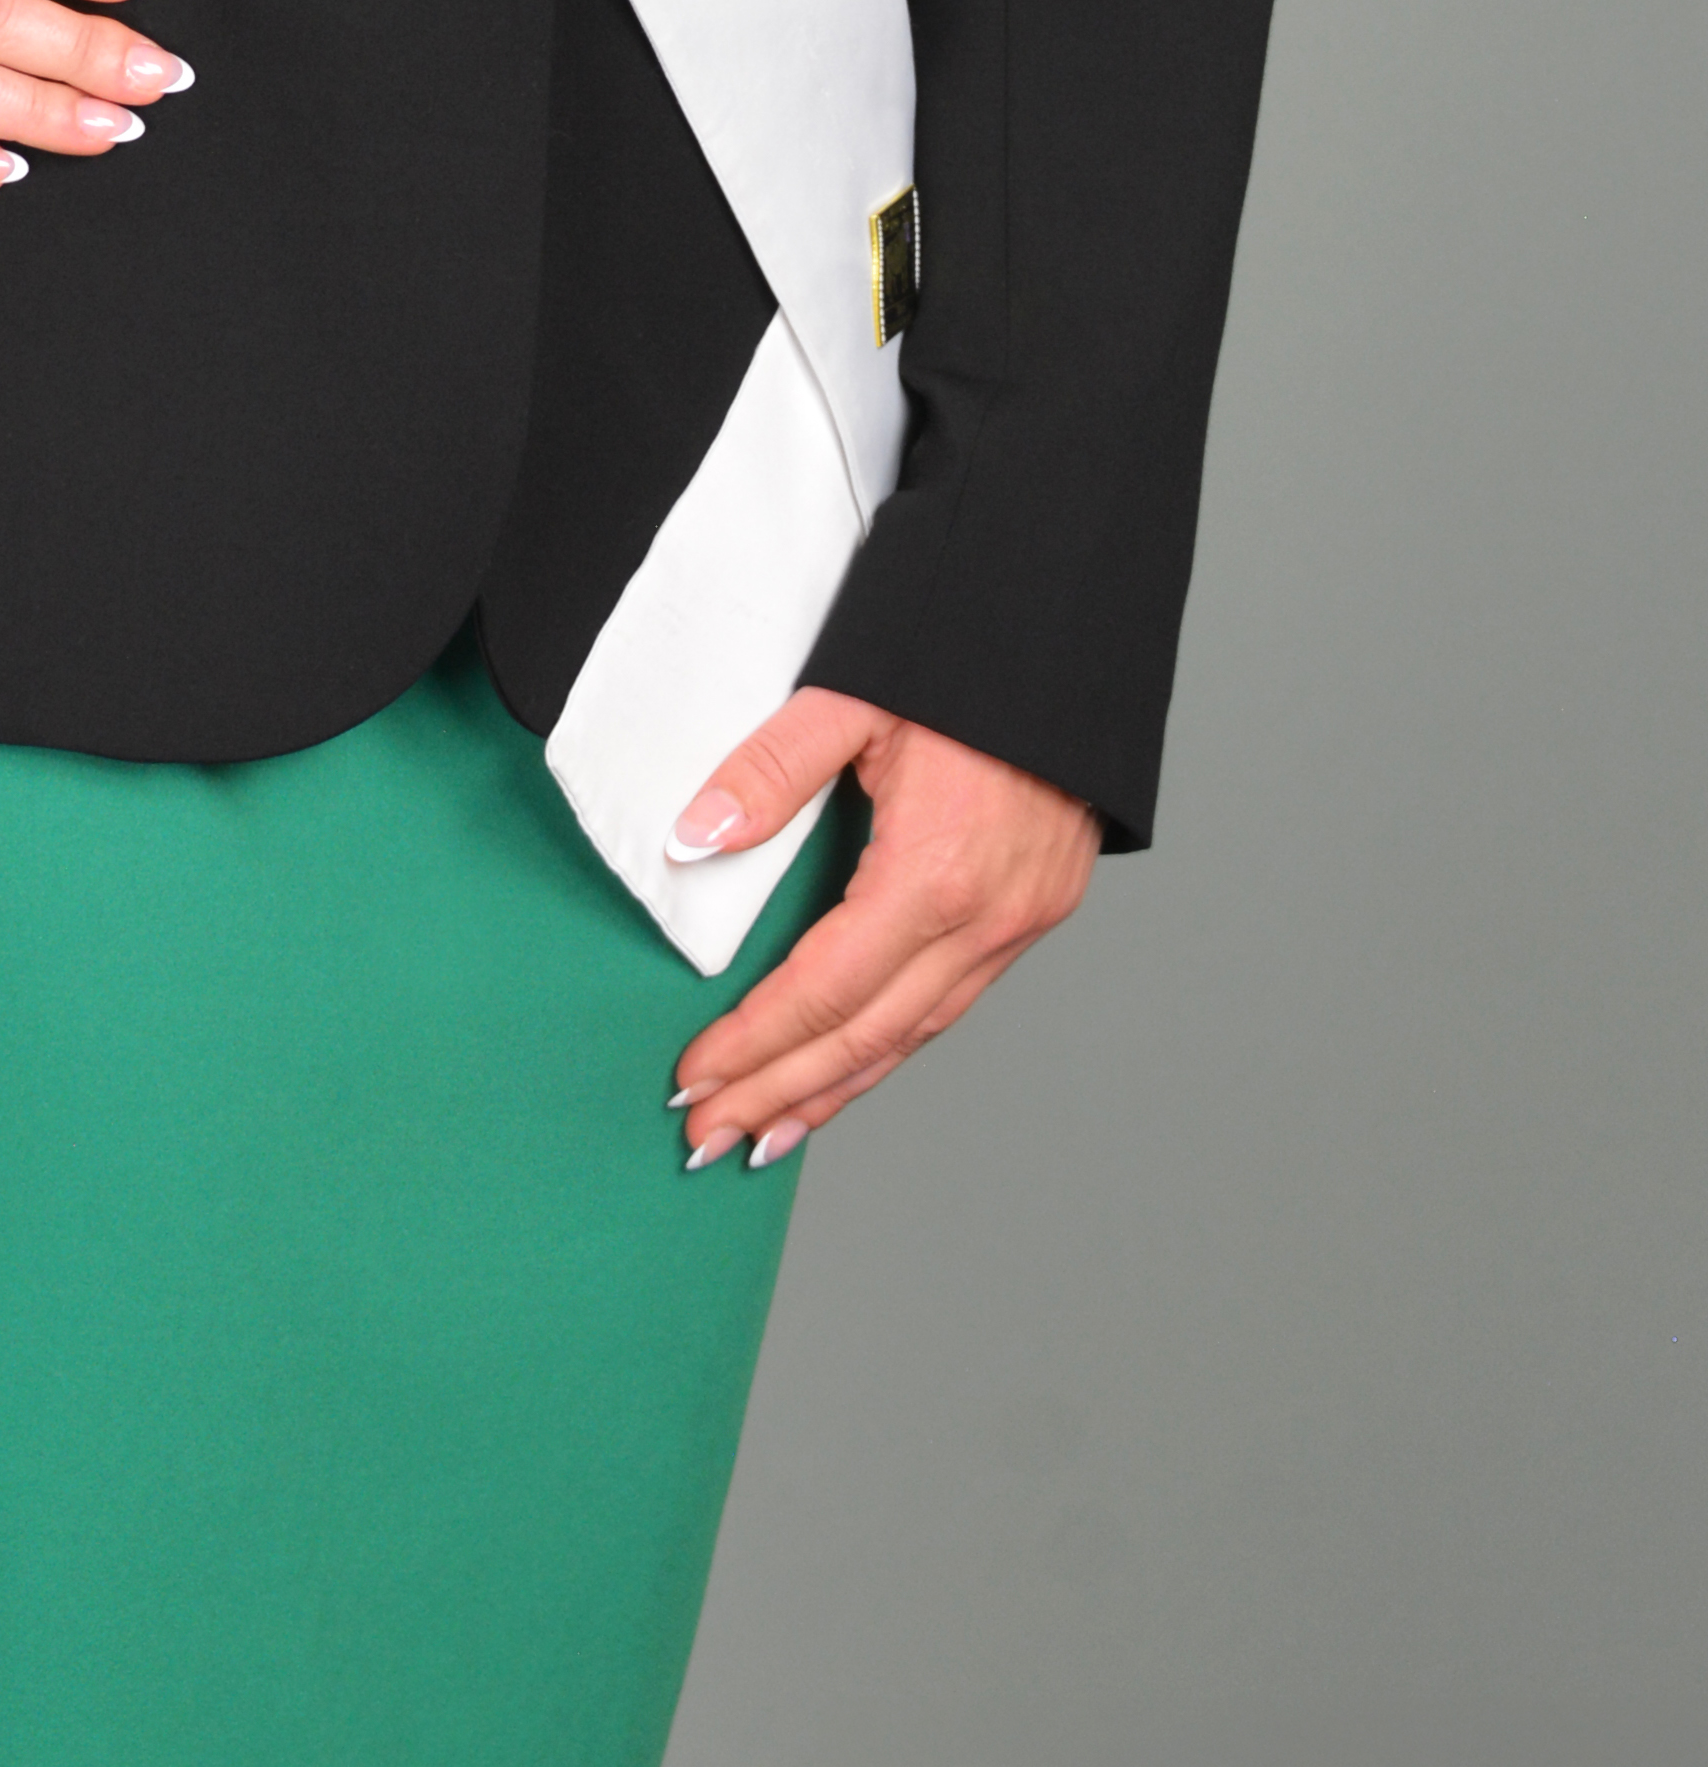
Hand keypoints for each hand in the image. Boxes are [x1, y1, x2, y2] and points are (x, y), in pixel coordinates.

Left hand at [664, 687, 1100, 1167]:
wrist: (1072, 625)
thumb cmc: (963, 653)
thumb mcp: (851, 696)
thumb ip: (769, 771)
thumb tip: (693, 838)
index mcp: (936, 872)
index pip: (823, 990)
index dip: (754, 1045)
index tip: (694, 1081)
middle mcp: (986, 916)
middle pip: (866, 1037)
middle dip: (781, 1095)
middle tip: (707, 1141)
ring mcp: (1021, 920)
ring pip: (915, 1034)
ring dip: (836, 1088)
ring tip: (767, 1133)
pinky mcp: (1037, 910)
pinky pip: (952, 1002)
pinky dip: (892, 1046)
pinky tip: (850, 1068)